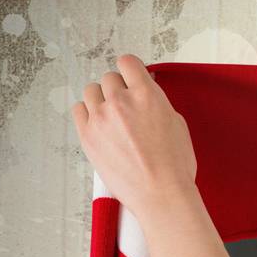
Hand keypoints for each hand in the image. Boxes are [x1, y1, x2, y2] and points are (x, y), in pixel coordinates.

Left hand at [71, 54, 197, 210]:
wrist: (160, 193)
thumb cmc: (174, 165)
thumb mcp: (177, 124)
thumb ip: (157, 103)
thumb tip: (145, 95)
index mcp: (147, 95)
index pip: (128, 62)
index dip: (131, 69)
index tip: (132, 77)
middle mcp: (120, 101)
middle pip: (109, 78)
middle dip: (118, 88)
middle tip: (126, 104)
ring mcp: (100, 118)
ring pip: (91, 91)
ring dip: (101, 99)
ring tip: (111, 115)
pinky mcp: (87, 135)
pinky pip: (78, 110)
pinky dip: (87, 112)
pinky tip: (99, 123)